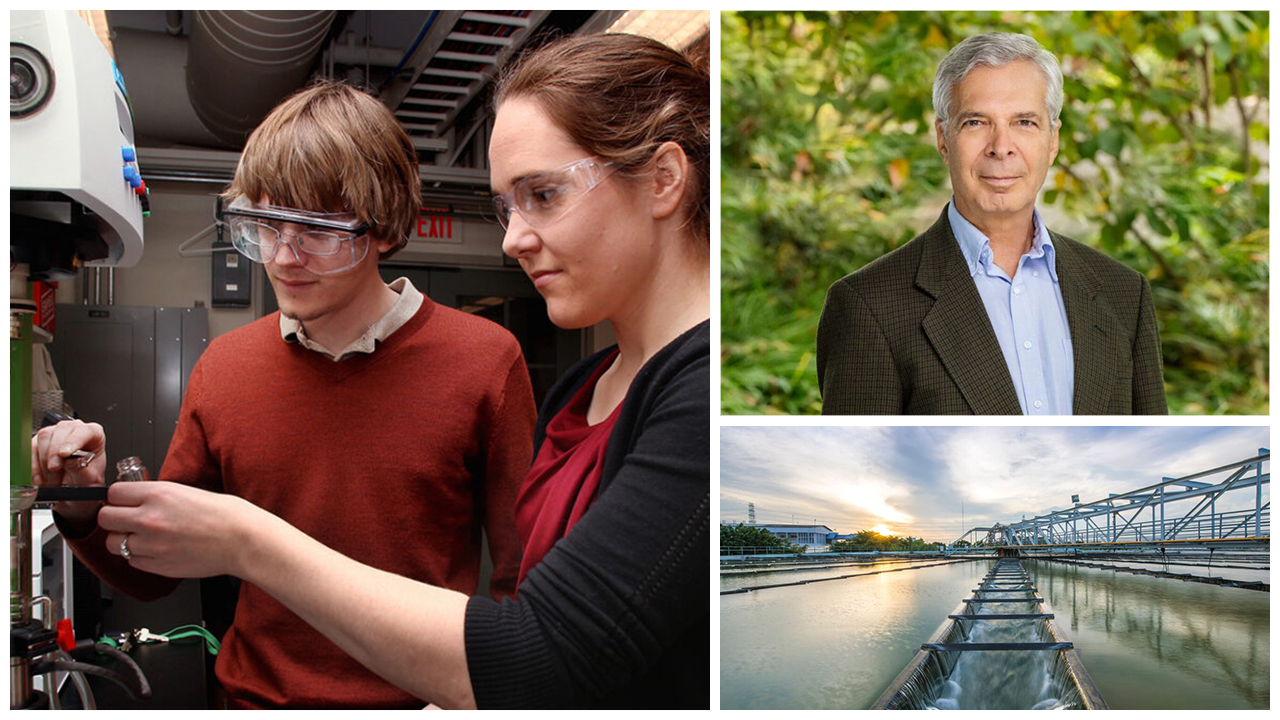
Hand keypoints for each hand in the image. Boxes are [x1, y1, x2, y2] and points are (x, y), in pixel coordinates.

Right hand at [31, 420, 107, 523]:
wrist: (75, 488)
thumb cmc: (87, 479)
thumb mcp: (89, 478)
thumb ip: (79, 467)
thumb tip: (69, 460)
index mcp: (94, 434)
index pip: (85, 431)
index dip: (73, 441)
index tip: (65, 454)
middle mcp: (74, 430)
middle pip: (60, 431)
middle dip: (54, 452)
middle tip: (54, 469)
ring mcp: (55, 433)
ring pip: (43, 438)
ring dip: (44, 461)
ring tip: (52, 479)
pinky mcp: (39, 442)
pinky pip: (31, 448)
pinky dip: (34, 466)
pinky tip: (41, 479)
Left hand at [99, 482, 264, 578]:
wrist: (244, 541)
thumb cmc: (227, 515)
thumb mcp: (188, 491)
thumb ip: (158, 496)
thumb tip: (139, 499)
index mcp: (158, 494)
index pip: (114, 493)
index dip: (119, 497)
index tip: (124, 501)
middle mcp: (149, 519)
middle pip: (105, 518)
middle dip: (114, 518)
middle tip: (126, 519)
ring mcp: (151, 545)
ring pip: (113, 543)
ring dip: (124, 539)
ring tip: (143, 537)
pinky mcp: (157, 566)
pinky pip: (132, 561)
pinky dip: (139, 556)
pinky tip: (157, 550)